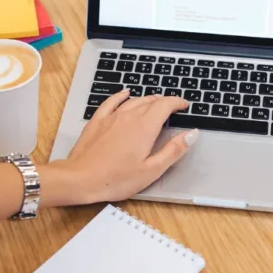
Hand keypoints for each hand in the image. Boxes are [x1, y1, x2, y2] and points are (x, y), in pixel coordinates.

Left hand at [44, 90, 197, 205]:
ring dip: (147, 99)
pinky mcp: (98, 121)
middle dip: (164, 101)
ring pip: (134, 100)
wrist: (81, 179)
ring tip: (155, 102)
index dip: (177, 102)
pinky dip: (122, 95)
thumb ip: (173, 150)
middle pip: (150, 101)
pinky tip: (125, 93)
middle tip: (172, 106)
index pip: (165, 106)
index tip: (184, 105)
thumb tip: (191, 134)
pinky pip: (112, 101)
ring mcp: (112, 117)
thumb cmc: (116, 179)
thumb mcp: (151, 170)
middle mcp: (129, 117)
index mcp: (145, 128)